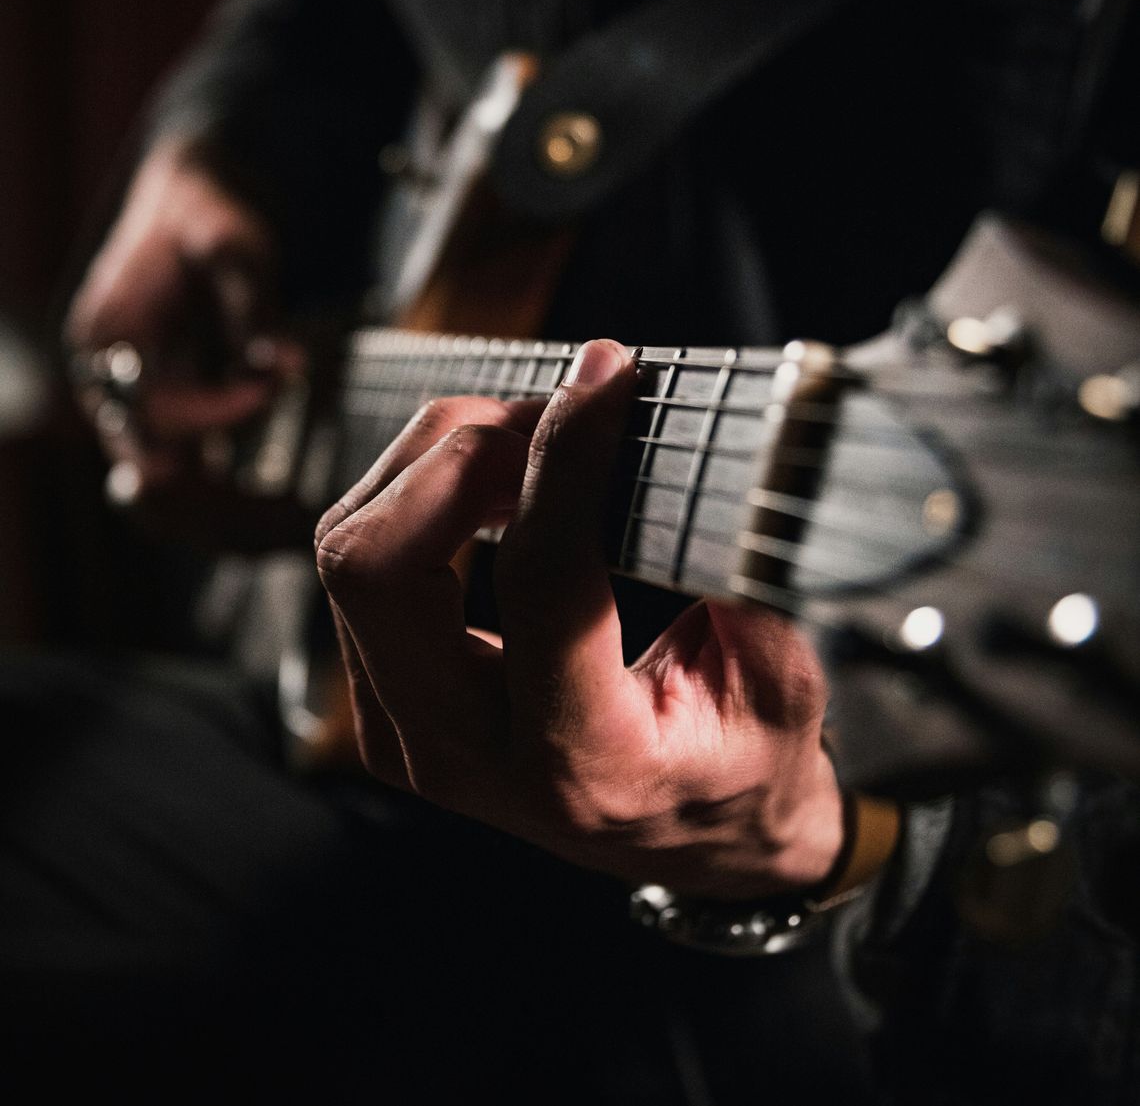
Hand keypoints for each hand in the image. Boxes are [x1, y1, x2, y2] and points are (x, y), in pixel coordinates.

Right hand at [65, 135, 308, 546]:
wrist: (187, 206)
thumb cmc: (208, 221)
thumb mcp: (235, 248)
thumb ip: (256, 307)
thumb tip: (286, 366)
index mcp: (110, 338)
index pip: (154, 406)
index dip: (216, 409)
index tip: (273, 384)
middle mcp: (107, 383)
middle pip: (151, 471)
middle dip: (219, 502)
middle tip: (291, 517)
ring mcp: (129, 407)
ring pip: (167, 491)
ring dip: (223, 518)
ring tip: (291, 530)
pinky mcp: (159, 419)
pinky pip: (185, 480)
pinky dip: (227, 504)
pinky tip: (282, 518)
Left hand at [316, 339, 845, 899]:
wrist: (688, 839)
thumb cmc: (742, 760)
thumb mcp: (779, 679)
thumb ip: (737, 572)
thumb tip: (699, 441)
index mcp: (581, 765)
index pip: (539, 579)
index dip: (568, 459)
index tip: (606, 376)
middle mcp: (464, 758)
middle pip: (375, 567)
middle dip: (458, 454)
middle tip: (553, 415)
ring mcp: (406, 733)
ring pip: (349, 551)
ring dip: (433, 463)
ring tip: (531, 438)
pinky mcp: (384, 699)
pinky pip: (358, 564)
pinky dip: (418, 492)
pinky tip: (496, 477)